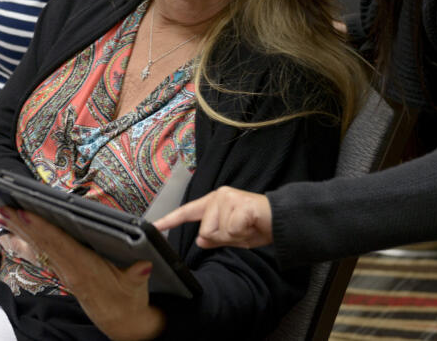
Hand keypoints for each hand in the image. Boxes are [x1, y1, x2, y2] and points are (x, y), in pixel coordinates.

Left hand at [0, 207, 165, 340]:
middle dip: (21, 224)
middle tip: (1, 208)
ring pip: (39, 245)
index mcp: (85, 270)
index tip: (24, 213)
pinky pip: (44, 250)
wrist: (121, 322)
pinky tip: (17, 228)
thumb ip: (138, 275)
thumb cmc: (128, 300)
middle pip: (42, 242)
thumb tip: (144, 264)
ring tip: (0, 213)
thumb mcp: (137, 287)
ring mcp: (64, 271)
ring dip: (20, 229)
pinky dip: (29, 237)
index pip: (59, 244)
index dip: (42, 228)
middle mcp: (70, 270)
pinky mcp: (64, 271)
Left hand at [154, 186, 273, 249]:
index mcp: (213, 203)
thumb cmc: (257, 226)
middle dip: (223, 238)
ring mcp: (229, 198)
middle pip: (205, 230)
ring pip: (218, 231)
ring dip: (234, 236)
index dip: (169, 220)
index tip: (154, 226)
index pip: (187, 212)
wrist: (282, 221)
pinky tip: (251, 225)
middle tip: (240, 231)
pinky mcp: (241, 204)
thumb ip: (215, 238)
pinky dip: (243, 233)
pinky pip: (232, 229)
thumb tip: (201, 239)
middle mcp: (218, 197)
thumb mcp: (233, 236)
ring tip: (246, 228)